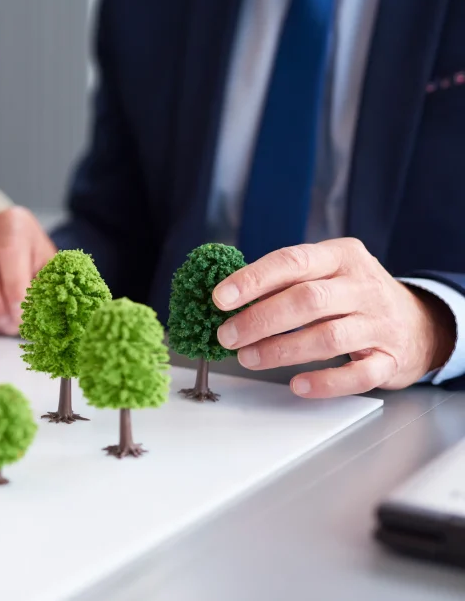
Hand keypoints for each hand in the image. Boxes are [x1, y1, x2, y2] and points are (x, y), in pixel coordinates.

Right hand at [0, 207, 56, 335]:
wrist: (13, 251)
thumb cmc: (31, 258)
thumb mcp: (47, 268)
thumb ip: (46, 286)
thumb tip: (42, 312)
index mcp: (11, 222)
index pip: (8, 252)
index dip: (14, 288)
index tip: (22, 313)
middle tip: (10, 324)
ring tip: (3, 323)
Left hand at [213, 238, 454, 397]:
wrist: (420, 323)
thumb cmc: (354, 296)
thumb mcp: (326, 273)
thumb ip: (285, 281)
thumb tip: (228, 297)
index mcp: (341, 256)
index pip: (293, 261)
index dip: (253, 280)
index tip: (220, 298)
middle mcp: (363, 286)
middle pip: (307, 300)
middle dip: (261, 319)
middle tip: (227, 336)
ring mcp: (379, 323)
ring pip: (328, 337)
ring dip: (282, 350)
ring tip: (249, 358)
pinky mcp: (391, 359)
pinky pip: (358, 375)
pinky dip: (325, 382)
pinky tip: (298, 384)